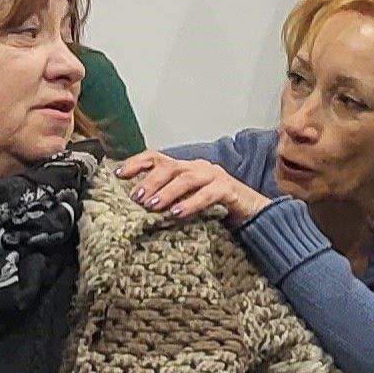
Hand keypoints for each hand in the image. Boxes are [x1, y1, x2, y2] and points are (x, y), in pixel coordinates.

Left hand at [116, 150, 271, 224]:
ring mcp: (215, 176)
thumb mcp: (187, 201)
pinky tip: (178, 214)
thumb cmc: (215, 208)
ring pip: (187, 178)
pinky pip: (208, 194)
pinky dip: (191, 203)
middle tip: (136, 197)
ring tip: (152, 206)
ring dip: (167, 192)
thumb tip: (136, 207)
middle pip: (170, 166)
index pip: (157, 158)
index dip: (137, 163)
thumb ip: (168, 199)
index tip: (118, 175)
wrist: (254, 213)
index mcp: (185, 168)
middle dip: (150, 180)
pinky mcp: (229, 190)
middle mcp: (199, 167)